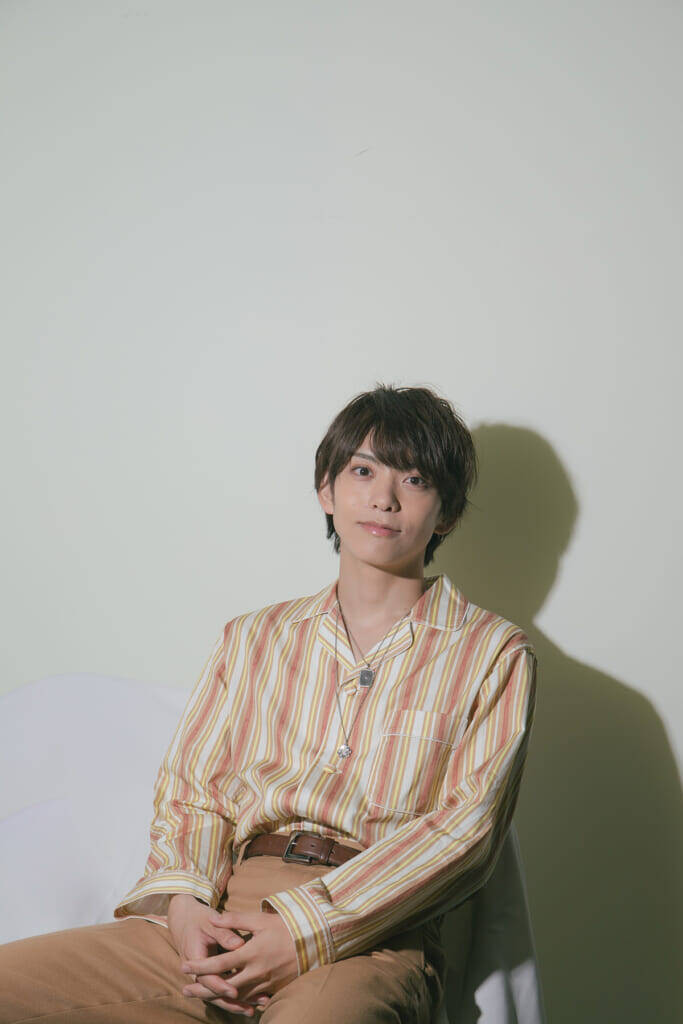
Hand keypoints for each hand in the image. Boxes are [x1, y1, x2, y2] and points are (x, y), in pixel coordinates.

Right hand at [167, 894, 270, 1015]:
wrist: (184, 919)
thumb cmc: (199, 918)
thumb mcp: (210, 921)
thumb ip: (224, 932)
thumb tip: (239, 945)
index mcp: (194, 957)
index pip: (207, 978)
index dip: (221, 985)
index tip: (235, 991)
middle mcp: (196, 972)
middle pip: (212, 993)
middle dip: (230, 1002)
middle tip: (248, 1009)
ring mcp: (202, 975)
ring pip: (216, 995)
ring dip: (233, 1003)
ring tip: (252, 1010)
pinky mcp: (209, 976)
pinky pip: (220, 988)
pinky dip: (233, 995)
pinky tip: (251, 1000)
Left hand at [180, 909, 297, 1008]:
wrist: (312, 941)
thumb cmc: (285, 927)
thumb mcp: (260, 919)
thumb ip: (235, 919)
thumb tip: (213, 918)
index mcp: (250, 953)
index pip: (219, 964)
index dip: (199, 966)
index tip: (183, 965)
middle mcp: (256, 972)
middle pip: (224, 986)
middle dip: (203, 989)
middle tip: (185, 990)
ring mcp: (265, 983)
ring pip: (236, 996)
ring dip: (217, 997)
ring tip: (201, 996)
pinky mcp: (273, 988)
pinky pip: (251, 999)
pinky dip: (238, 1001)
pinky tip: (228, 1000)